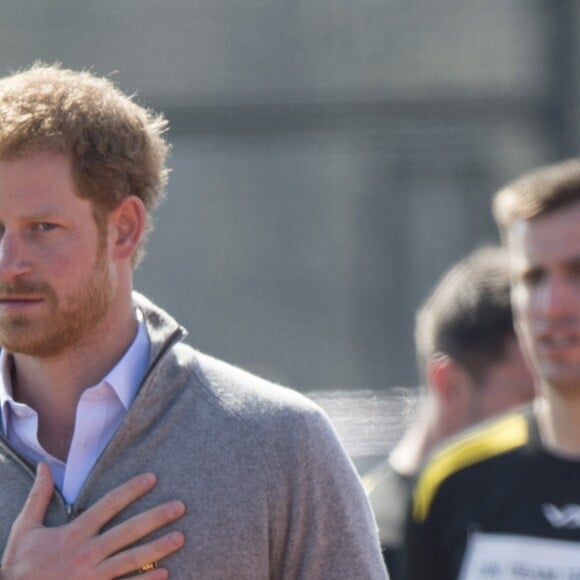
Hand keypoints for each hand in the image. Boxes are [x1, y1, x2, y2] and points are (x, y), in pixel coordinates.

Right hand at [1, 463, 184, 578]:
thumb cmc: (18, 567)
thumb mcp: (24, 529)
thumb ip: (38, 497)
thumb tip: (44, 465)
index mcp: (72, 534)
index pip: (108, 505)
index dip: (131, 490)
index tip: (153, 478)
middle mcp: (85, 554)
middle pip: (127, 531)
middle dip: (155, 517)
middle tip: (180, 506)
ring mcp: (91, 578)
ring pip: (131, 560)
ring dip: (157, 548)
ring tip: (180, 537)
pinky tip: (165, 573)